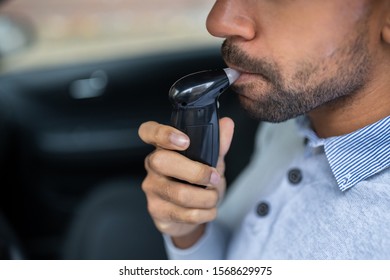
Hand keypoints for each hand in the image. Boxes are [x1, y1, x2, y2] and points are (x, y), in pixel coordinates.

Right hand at [138, 117, 233, 247]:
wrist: (191, 215)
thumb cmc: (197, 182)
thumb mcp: (210, 160)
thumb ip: (218, 144)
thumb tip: (227, 124)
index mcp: (163, 147)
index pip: (148, 132)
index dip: (163, 134)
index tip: (185, 140)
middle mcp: (152, 166)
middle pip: (162, 162)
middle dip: (196, 172)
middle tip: (214, 178)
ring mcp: (152, 189)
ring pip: (179, 193)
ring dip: (207, 198)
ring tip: (213, 196)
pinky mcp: (157, 211)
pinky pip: (185, 214)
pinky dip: (205, 213)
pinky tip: (208, 210)